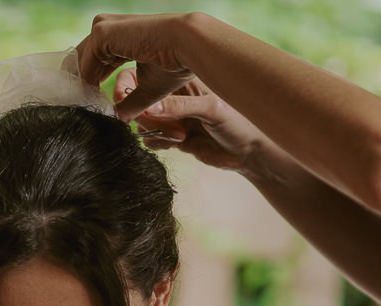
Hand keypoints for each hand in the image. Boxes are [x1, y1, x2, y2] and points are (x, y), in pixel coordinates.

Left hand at [77, 13, 194, 120]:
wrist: (189, 46)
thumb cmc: (176, 64)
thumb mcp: (147, 88)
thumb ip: (129, 102)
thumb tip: (118, 120)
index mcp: (122, 36)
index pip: (96, 60)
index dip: (90, 83)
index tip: (89, 105)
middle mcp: (112, 27)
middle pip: (84, 59)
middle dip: (81, 84)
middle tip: (79, 109)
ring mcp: (106, 26)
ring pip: (82, 61)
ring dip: (81, 85)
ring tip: (85, 108)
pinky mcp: (103, 31)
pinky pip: (85, 62)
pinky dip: (86, 82)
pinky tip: (92, 99)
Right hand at [115, 69, 269, 175]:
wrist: (249, 154)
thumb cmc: (240, 124)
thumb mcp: (212, 110)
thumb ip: (181, 107)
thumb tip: (151, 106)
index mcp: (183, 79)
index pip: (145, 75)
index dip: (131, 88)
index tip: (131, 106)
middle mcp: (175, 96)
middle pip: (139, 100)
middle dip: (145, 115)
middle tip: (163, 126)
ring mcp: (173, 116)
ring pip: (143, 121)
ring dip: (153, 131)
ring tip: (178, 136)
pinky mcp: (172, 136)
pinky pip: (151, 138)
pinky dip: (156, 142)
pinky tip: (175, 144)